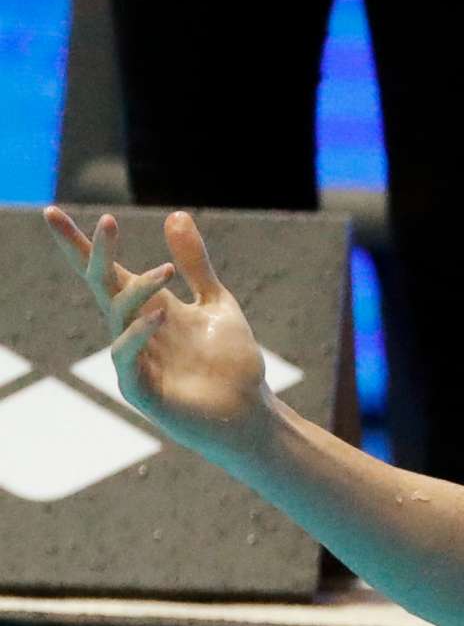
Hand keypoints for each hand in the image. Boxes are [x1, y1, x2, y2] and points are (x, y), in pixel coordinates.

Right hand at [42, 207, 273, 449]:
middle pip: (102, 286)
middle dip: (99, 253)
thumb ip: (195, 263)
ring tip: (166, 271)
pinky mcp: (140, 390)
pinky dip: (139, 334)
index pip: (106, 270)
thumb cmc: (231, 362)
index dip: (80, 243)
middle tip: (108, 221)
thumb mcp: (216, 302)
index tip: (51, 212)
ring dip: (139, 291)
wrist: (250, 412)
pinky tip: (159, 315)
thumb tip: (175, 213)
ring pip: (118, 316)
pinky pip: (127, 358)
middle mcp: (132, 330)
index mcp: (147, 308)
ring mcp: (132, 360)